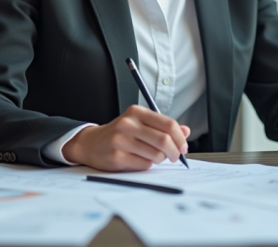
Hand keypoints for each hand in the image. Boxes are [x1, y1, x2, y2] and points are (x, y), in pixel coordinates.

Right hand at [62, 105, 190, 171]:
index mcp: (136, 112)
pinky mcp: (117, 157)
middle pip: (164, 140)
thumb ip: (162, 126)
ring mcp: (121, 140)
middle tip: (175, 156)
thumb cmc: (119, 133)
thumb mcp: (139, 123)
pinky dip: (148, 165)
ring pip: (156, 154)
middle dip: (174, 151)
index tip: (183, 146)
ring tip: (154, 157)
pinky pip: (144, 164)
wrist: (91, 143)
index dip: (180, 137)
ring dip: (160, 159)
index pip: (168, 124)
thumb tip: (186, 131)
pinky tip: (140, 160)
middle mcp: (128, 124)